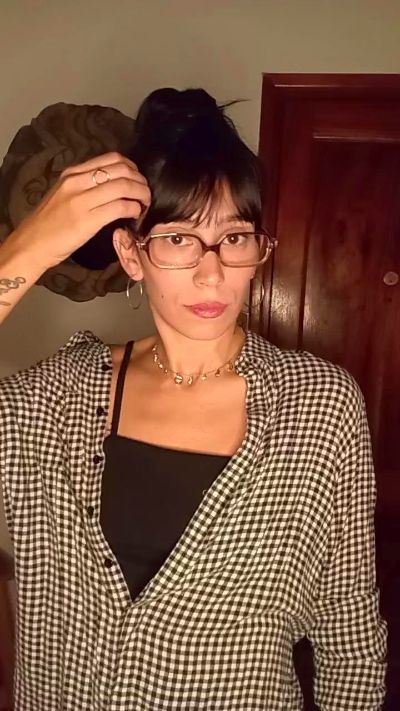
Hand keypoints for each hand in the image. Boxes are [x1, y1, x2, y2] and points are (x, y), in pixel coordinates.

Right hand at [10, 152, 150, 270]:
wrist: (32, 244)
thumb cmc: (49, 223)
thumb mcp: (64, 194)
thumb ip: (85, 186)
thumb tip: (113, 185)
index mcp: (73, 173)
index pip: (111, 158)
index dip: (132, 167)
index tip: (137, 180)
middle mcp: (77, 181)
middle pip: (122, 170)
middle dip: (140, 181)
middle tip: (145, 193)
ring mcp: (82, 200)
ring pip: (124, 187)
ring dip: (141, 195)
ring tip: (144, 204)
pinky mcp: (88, 220)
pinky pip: (120, 207)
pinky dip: (134, 209)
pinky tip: (135, 215)